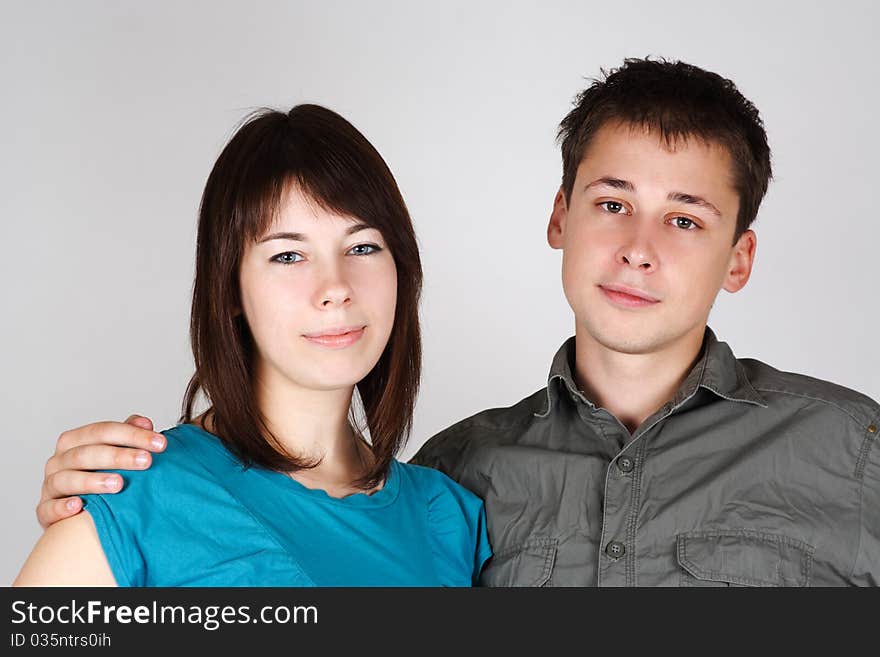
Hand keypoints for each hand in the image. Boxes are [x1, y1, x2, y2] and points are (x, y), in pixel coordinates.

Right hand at [37, 415, 166, 528]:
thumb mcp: (114, 452)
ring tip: (119, 484)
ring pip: (66, 479)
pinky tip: (78, 506)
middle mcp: (58, 460)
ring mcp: (50, 485)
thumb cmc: (100, 473)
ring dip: (93, 480)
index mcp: (74, 441)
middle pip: (86, 454)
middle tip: (146, 461)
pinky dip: (62, 506)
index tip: (161, 443)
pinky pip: (48, 508)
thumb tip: (145, 423)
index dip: (132, 435)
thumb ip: (128, 435)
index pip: (103, 431)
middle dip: (118, 456)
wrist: (76, 508)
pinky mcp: (44, 510)